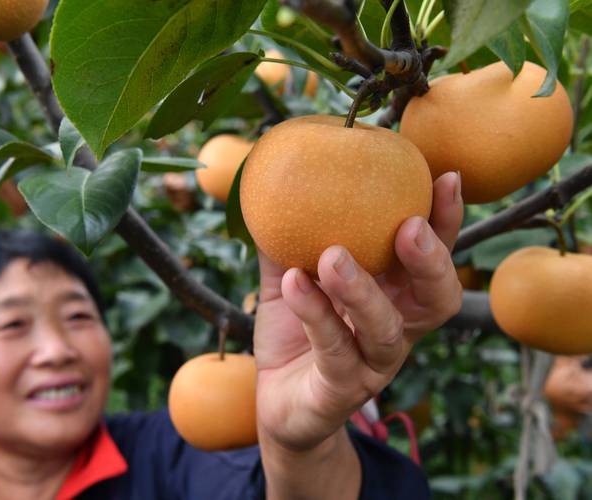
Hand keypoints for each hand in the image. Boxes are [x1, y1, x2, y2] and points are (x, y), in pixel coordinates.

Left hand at [254, 172, 462, 451]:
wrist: (276, 403)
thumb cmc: (293, 335)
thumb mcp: (286, 279)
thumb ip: (286, 238)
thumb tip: (274, 183)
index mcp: (393, 297)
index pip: (432, 258)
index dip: (446, 222)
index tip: (445, 177)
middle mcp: (395, 331)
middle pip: (437, 299)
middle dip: (431, 260)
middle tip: (409, 226)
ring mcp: (372, 366)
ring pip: (386, 330)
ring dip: (363, 290)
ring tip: (332, 256)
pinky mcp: (340, 392)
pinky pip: (333, 351)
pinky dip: (314, 313)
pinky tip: (292, 281)